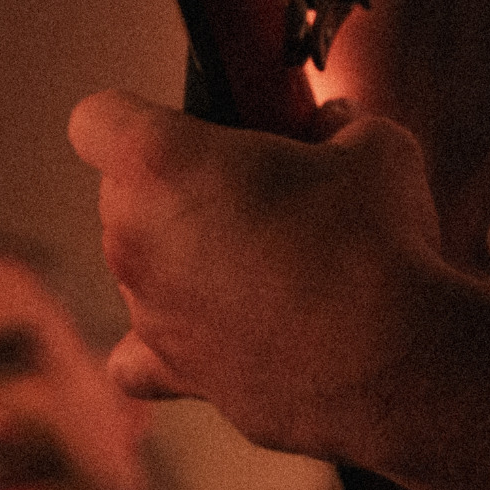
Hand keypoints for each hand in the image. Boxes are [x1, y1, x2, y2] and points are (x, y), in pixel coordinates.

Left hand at [67, 89, 449, 460]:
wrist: (394, 361)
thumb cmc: (374, 242)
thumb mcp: (373, 147)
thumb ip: (335, 126)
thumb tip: (334, 123)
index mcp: (159, 162)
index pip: (95, 120)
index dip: (137, 118)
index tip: (188, 127)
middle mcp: (131, 237)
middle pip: (121, 195)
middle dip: (175, 187)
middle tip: (251, 192)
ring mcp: (145, 310)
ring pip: (140, 267)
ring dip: (184, 259)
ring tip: (268, 265)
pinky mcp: (171, 372)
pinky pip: (138, 354)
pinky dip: (167, 341)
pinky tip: (213, 330)